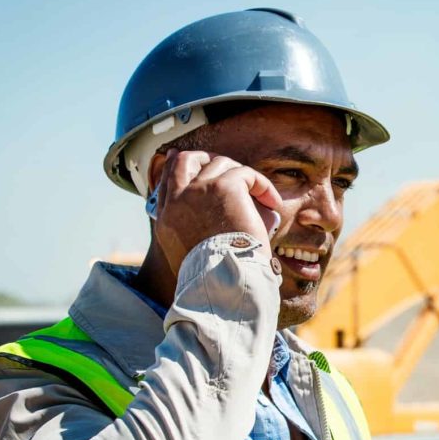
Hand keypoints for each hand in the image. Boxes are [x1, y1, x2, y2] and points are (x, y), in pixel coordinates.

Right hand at [149, 149, 283, 274]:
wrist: (223, 281)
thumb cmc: (216, 277)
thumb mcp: (192, 256)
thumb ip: (195, 234)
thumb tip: (220, 222)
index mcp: (167, 218)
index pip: (168, 180)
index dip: (181, 168)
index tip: (197, 167)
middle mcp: (178, 200)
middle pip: (185, 160)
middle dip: (206, 158)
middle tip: (229, 170)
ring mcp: (199, 190)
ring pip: (220, 164)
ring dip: (242, 177)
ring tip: (259, 197)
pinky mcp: (225, 186)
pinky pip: (246, 173)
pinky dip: (262, 184)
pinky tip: (271, 202)